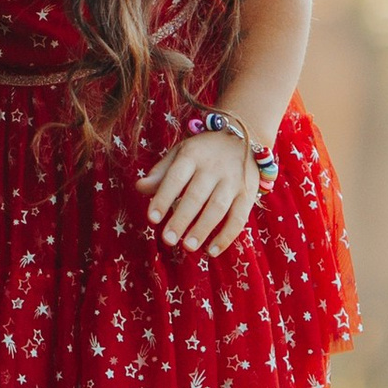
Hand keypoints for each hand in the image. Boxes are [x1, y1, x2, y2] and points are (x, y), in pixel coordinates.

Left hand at [142, 127, 259, 257]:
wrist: (245, 136)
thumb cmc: (203, 151)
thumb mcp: (180, 153)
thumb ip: (161, 172)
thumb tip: (139, 187)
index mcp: (192, 155)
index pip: (175, 178)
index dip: (163, 198)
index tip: (152, 218)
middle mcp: (213, 167)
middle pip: (196, 196)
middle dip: (181, 219)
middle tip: (168, 240)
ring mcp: (233, 180)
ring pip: (217, 208)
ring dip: (202, 229)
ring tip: (187, 247)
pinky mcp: (248, 193)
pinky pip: (238, 218)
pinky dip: (226, 236)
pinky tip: (212, 251)